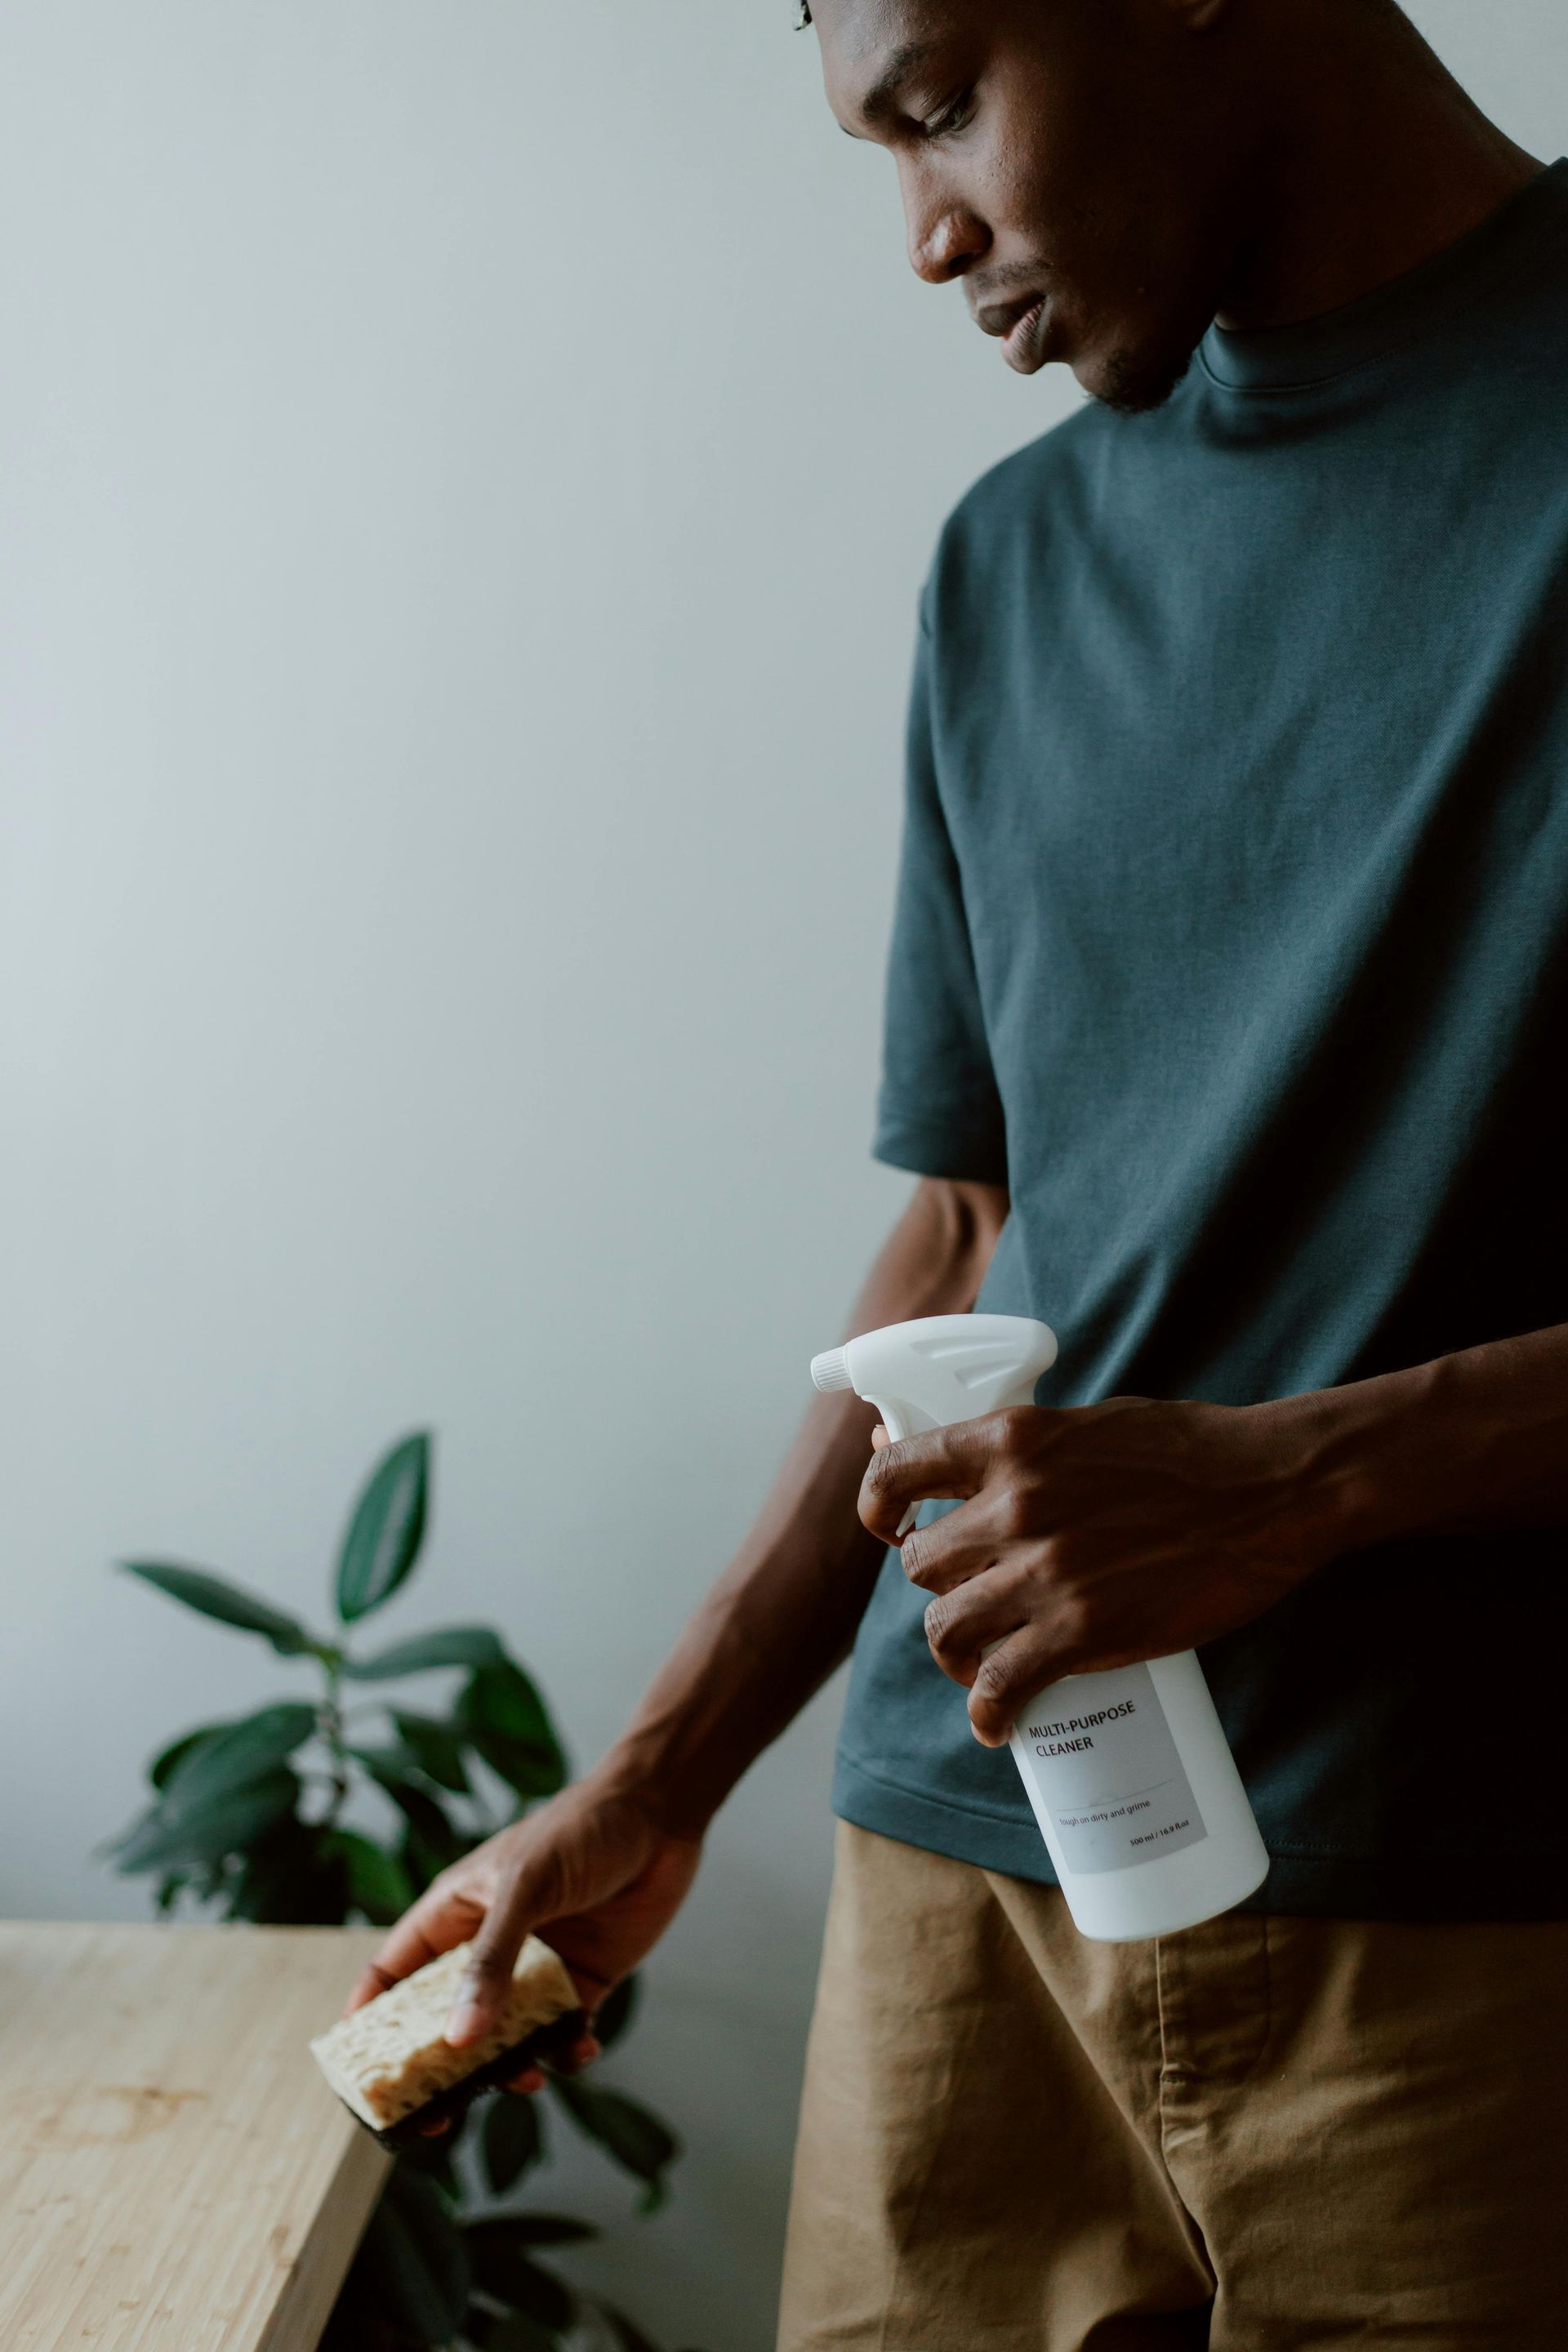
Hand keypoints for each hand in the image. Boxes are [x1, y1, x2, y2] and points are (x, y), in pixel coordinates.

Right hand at [345, 1770, 701, 2099]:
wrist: (661, 1814)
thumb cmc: (580, 1829)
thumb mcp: (527, 1887)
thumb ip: (491, 1961)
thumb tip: (457, 2040)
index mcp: (453, 1915)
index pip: (393, 1975)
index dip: (370, 2024)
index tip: (361, 2076)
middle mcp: (487, 1949)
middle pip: (444, 2024)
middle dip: (440, 2071)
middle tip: (439, 2118)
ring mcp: (533, 1971)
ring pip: (502, 2040)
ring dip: (508, 2068)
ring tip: (526, 2079)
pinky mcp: (581, 1984)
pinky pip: (561, 2035)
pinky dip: (566, 2052)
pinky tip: (581, 2046)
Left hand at [859, 1394, 1341, 1745]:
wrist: (1271, 1489)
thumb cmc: (1188, 1449)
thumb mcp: (1088, 1424)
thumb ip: (1021, 1446)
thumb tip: (951, 1457)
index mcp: (1013, 1441)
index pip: (898, 1471)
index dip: (877, 1506)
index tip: (887, 1528)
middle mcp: (1014, 1504)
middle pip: (920, 1563)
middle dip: (938, 1585)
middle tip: (969, 1598)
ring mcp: (1045, 1572)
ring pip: (947, 1627)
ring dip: (955, 1652)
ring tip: (978, 1664)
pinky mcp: (1081, 1631)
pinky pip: (1000, 1685)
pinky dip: (988, 1713)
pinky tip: (996, 1724)